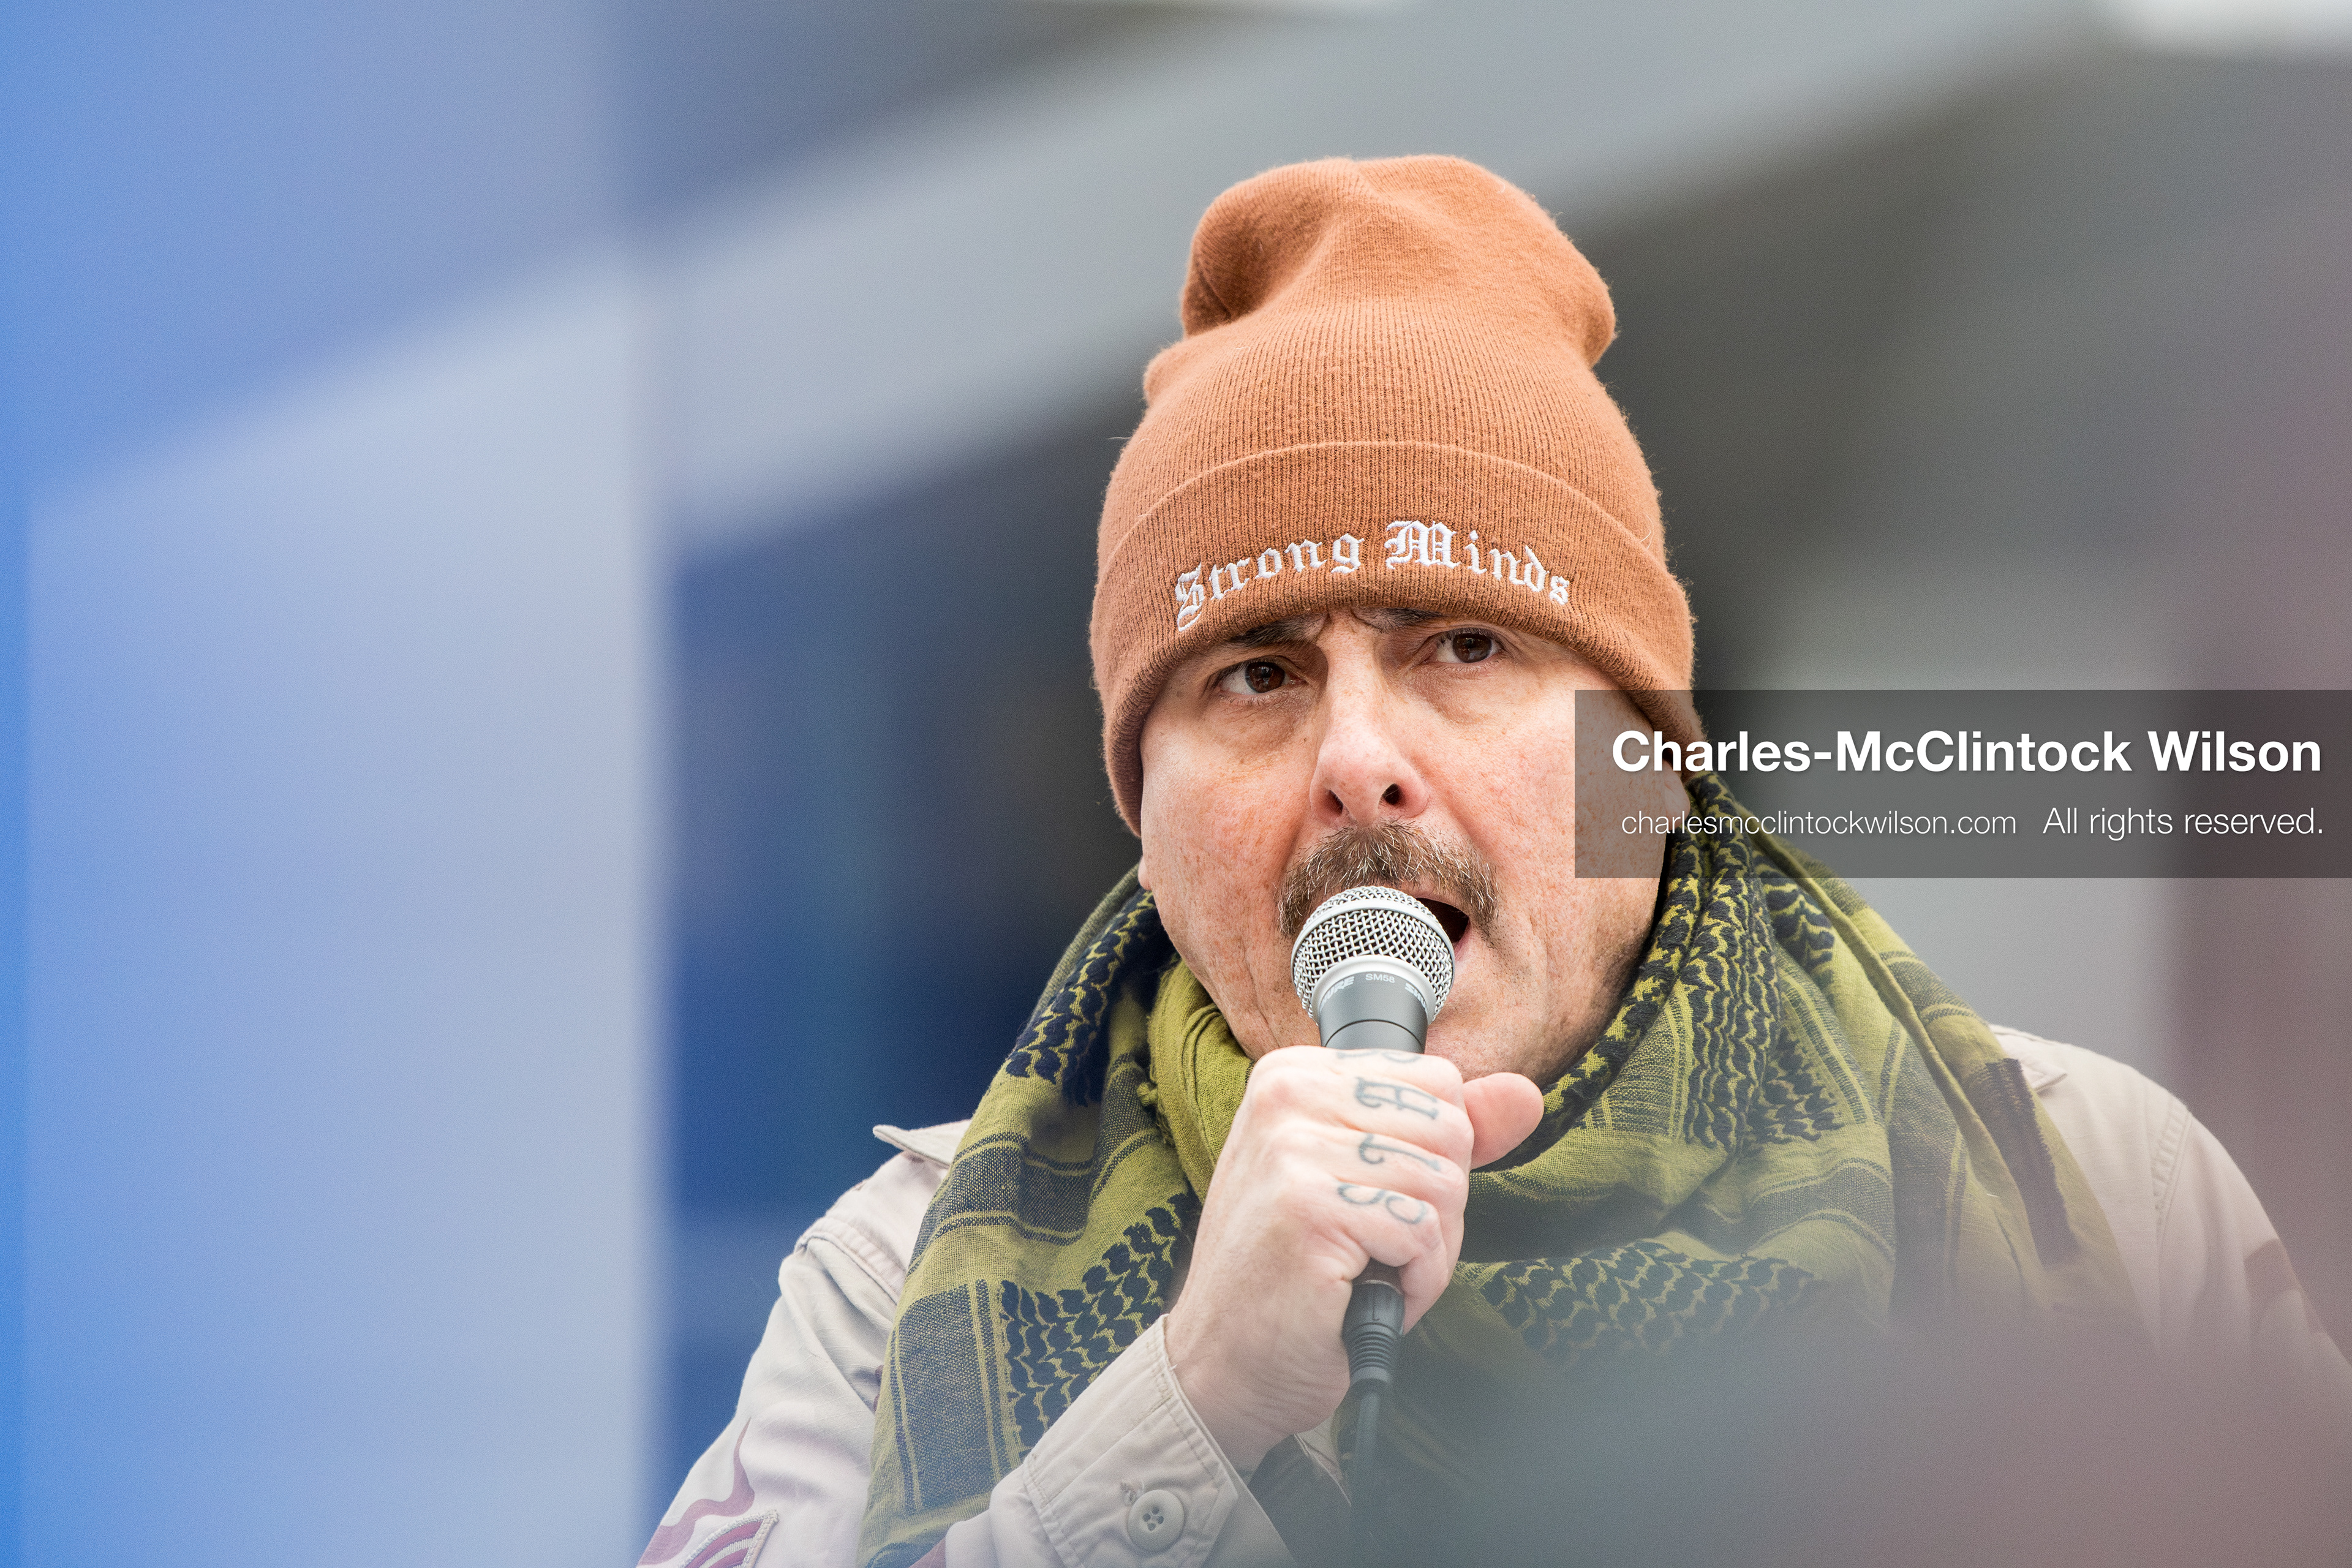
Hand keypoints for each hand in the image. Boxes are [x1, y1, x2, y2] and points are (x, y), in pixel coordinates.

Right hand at [1163, 1047, 1542, 1470]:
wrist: (1223, 1362)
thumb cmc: (1293, 1273)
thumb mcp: (1364, 1180)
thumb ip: (1444, 1133)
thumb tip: (1524, 1094)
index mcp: (1296, 1073)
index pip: (1437, 1081)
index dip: (1434, 1156)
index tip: (1378, 1196)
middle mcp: (1288, 1095)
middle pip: (1450, 1131)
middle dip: (1438, 1207)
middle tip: (1377, 1245)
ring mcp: (1293, 1149)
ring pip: (1444, 1185)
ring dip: (1427, 1253)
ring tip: (1368, 1272)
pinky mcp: (1309, 1209)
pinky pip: (1423, 1235)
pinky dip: (1414, 1283)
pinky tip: (1365, 1293)